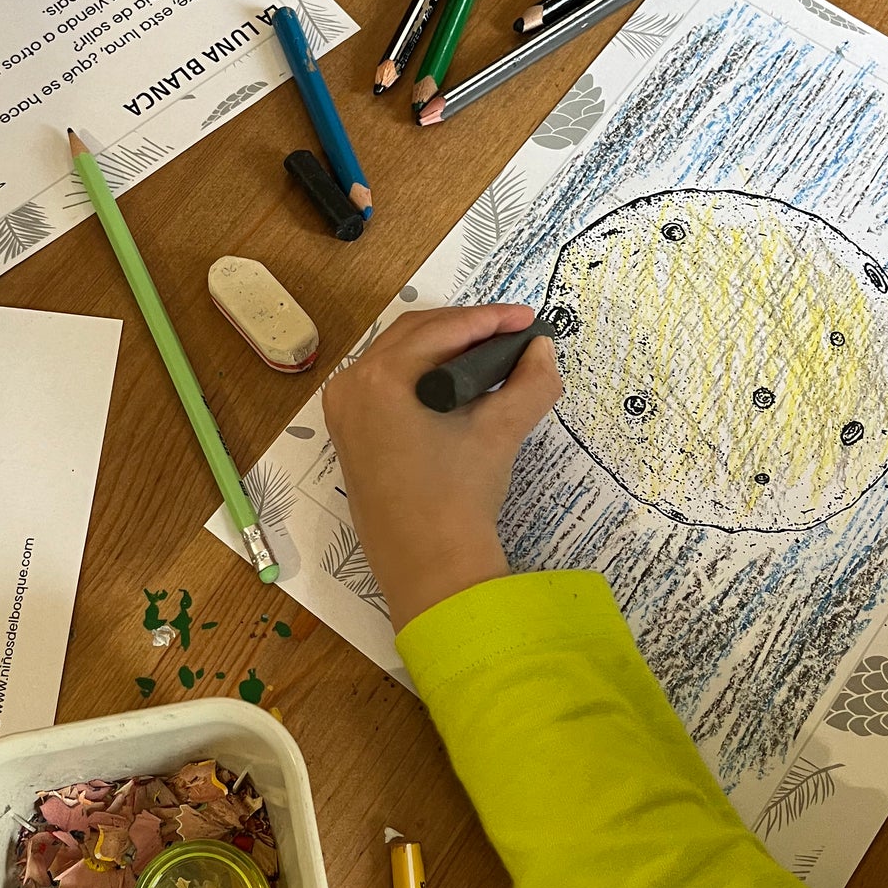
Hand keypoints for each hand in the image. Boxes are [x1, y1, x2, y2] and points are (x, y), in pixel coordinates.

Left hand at [323, 306, 561, 629]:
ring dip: (443, 349)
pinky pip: (387, 385)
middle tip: (512, 331)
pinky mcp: (349, 434)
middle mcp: (351, 387)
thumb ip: (529, 382)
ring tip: (490, 351)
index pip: (441, 330)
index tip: (526, 317)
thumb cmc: (458, 499)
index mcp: (380, 379)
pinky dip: (422, 375)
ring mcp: (344, 411)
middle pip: (414, 336)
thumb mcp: (499, 432)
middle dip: (466, 329)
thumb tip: (542, 349)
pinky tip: (458, 381)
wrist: (430, 569)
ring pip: (398, 358)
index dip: (489, 319)